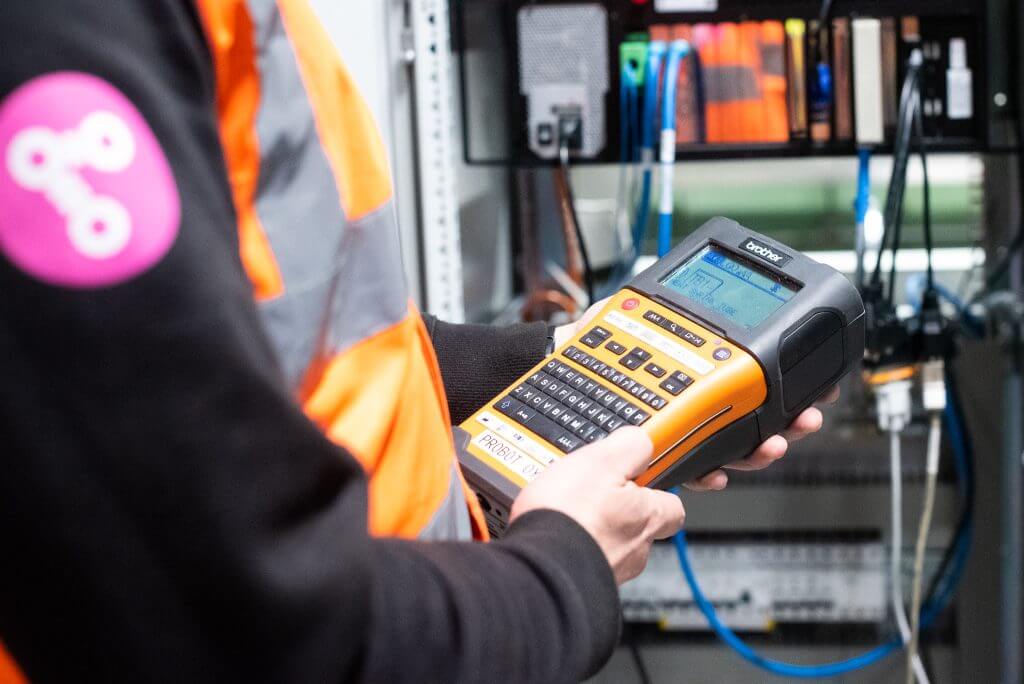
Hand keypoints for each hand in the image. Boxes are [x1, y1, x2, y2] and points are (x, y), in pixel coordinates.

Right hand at [510, 427, 684, 583]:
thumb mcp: (603, 459)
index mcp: (647, 517)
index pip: (673, 506)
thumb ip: (631, 446)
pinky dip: (570, 546)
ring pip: (609, 543)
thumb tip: (642, 442)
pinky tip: (551, 532)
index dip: (659, 489)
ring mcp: (609, 570)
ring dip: (592, 529)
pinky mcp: (582, 583)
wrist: (537, 570)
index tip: (643, 476)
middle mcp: (635, 550)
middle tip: (592, 490)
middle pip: (639, 525)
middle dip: (619, 510)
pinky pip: (582, 559)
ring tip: (563, 510)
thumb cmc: (570, 517)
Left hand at [553, 298, 839, 491]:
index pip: (742, 383)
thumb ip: (657, 306)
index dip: (780, 390)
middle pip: (747, 419)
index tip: (810, 390)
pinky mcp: (646, 454)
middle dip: (785, 421)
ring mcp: (669, 430)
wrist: (546, 371)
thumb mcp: (627, 314)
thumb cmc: (584, 345)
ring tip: (775, 443)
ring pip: (724, 448)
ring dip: (757, 450)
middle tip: (808, 418)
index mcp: (688, 370)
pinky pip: (681, 468)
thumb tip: (680, 285)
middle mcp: (684, 403)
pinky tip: (716, 472)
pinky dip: (704, 473)